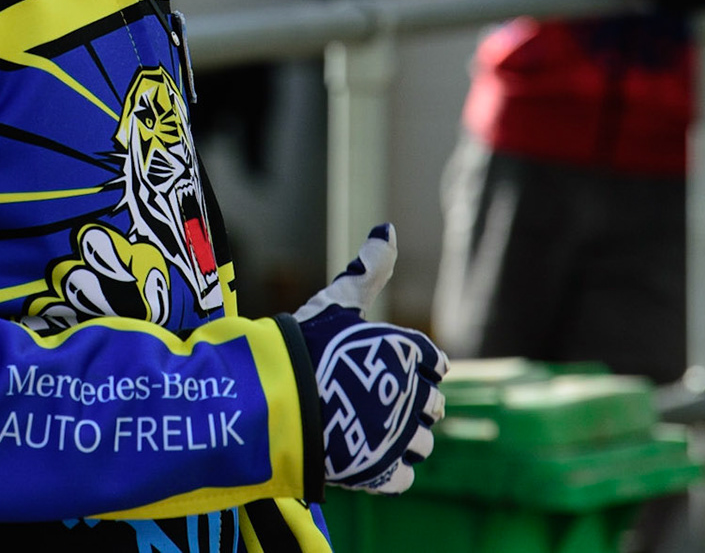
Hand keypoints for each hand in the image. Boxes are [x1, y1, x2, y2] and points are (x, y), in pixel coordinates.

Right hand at [293, 224, 447, 494]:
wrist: (270, 398)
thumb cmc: (303, 344)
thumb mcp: (336, 301)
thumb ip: (368, 269)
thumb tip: (388, 227)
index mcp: (411, 352)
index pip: (435, 363)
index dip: (411, 366)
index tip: (381, 367)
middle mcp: (415, 393)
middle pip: (432, 406)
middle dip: (407, 405)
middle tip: (367, 401)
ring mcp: (401, 435)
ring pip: (421, 444)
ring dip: (399, 440)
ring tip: (363, 431)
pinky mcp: (385, 471)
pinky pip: (404, 477)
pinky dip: (386, 471)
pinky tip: (361, 457)